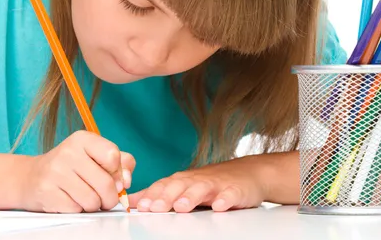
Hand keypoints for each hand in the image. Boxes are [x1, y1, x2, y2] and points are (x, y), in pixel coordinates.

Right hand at [19, 130, 134, 212]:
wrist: (32, 177)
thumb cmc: (72, 167)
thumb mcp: (96, 156)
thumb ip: (121, 163)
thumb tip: (126, 181)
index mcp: (83, 139)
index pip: (113, 155)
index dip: (118, 172)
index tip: (112, 177)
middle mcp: (68, 152)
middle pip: (106, 183)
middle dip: (110, 197)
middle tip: (104, 197)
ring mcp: (55, 172)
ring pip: (92, 200)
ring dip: (94, 205)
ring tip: (85, 197)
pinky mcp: (47, 192)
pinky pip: (76, 209)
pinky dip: (78, 209)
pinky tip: (70, 200)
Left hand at [129, 155, 267, 212]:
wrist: (249, 172)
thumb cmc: (211, 182)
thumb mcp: (183, 186)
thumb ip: (158, 194)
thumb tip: (131, 201)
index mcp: (182, 180)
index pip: (163, 186)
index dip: (151, 196)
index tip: (140, 207)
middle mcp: (196, 180)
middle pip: (179, 186)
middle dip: (166, 197)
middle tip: (155, 208)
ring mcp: (217, 184)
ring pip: (202, 189)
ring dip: (191, 197)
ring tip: (181, 207)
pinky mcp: (236, 189)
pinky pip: (230, 194)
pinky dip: (225, 199)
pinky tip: (219, 206)